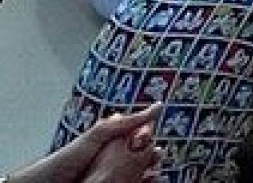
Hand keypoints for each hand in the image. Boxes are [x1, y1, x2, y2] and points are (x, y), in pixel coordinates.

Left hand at [23, 107, 162, 182]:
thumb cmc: (65, 160)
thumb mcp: (97, 136)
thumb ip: (126, 122)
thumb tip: (157, 107)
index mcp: (110, 138)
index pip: (138, 132)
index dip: (147, 135)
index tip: (151, 141)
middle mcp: (112, 154)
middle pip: (141, 152)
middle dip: (150, 154)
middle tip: (156, 158)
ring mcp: (110, 172)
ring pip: (137, 169)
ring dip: (148, 170)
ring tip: (154, 173)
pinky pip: (130, 182)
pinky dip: (141, 181)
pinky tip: (149, 181)